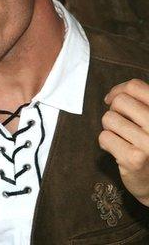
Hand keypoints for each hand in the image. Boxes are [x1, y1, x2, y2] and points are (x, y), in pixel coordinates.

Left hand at [99, 79, 148, 205]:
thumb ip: (140, 104)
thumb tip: (112, 96)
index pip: (135, 87)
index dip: (118, 90)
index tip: (112, 100)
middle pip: (119, 102)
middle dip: (114, 112)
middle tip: (121, 126)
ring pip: (109, 119)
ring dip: (110, 129)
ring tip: (122, 140)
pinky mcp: (134, 158)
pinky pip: (104, 137)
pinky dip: (106, 144)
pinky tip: (118, 152)